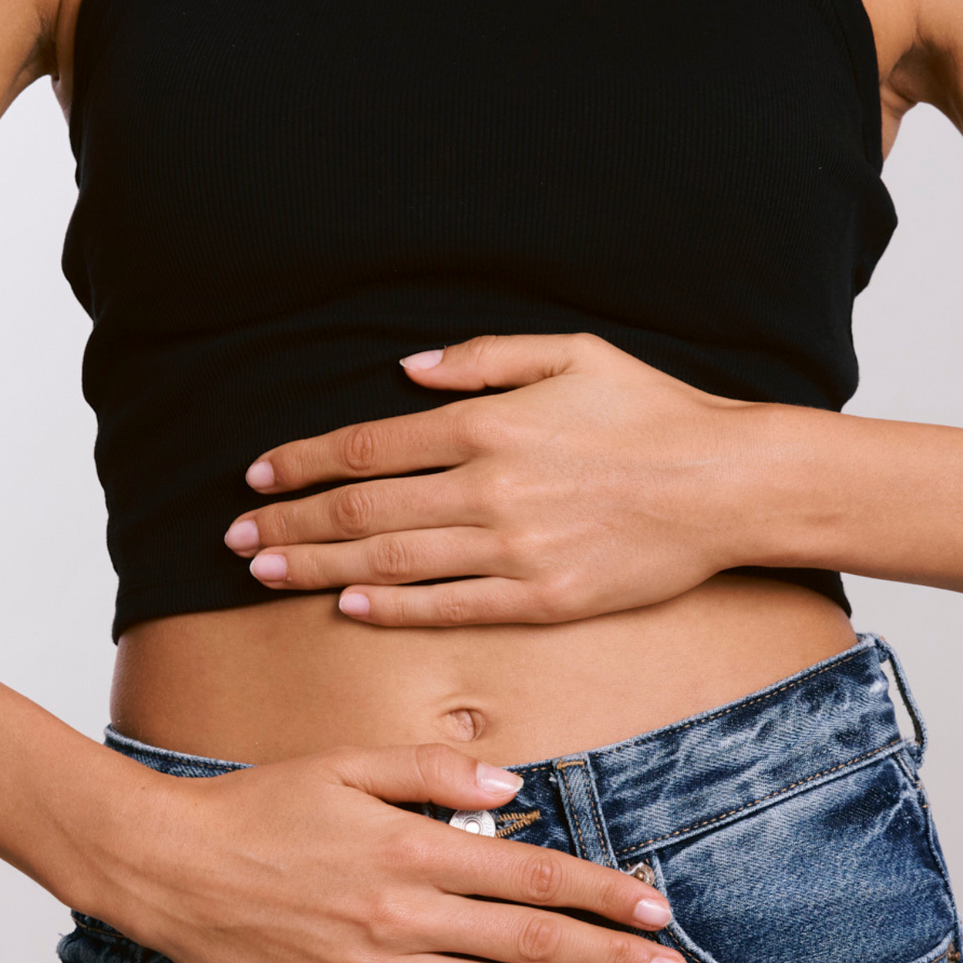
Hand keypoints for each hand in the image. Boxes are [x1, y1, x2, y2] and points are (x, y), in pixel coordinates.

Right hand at [80, 739, 689, 962]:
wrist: (169, 866)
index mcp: (411, 846)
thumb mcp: (346, 763)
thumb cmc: (260, 805)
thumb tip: (515, 787)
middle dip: (611, 960)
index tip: (656, 907)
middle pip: (529, 942)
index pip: (533, 875)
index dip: (602, 893)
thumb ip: (434, 771)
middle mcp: (402, 913)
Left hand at [222, 333, 778, 625]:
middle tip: (236, 537)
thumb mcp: (570, 354)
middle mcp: (488, 486)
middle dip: (290, 522)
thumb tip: (402, 373)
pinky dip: (391, 608)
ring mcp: (512, 548)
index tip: (258, 474)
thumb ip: (480, 358)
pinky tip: (347, 607)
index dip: (302, 462)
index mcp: (487, 423)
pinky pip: (447, 606)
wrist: (726, 485)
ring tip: (267, 574)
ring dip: (319, 569)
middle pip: (362, 511)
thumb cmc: (653, 412)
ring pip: (391, 563)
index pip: (367, 447)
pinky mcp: (541, 597)